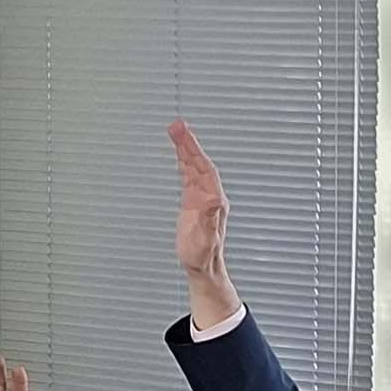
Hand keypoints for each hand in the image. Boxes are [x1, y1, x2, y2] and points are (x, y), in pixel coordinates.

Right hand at [169, 118, 230, 278]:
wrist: (201, 265)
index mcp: (214, 200)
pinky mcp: (193, 200)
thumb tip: (215, 200)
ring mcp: (202, 196)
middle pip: (199, 162)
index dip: (195, 151)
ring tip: (175, 130)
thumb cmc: (203, 255)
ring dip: (185, 148)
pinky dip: (183, 160)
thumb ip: (210, 220)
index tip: (184, 135)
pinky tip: (179, 151)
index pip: (205, 169)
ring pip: (194, 166)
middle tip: (176, 125)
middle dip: (188, 143)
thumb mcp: (205, 239)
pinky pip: (188, 174)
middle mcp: (210, 195)